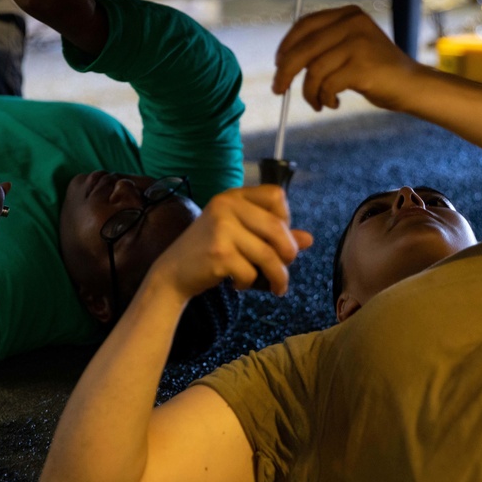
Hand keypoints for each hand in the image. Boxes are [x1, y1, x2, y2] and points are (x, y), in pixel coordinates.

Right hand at [150, 186, 313, 298]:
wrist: (172, 273)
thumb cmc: (208, 251)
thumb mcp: (240, 236)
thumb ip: (273, 235)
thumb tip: (309, 239)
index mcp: (233, 196)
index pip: (276, 196)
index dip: (285, 218)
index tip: (278, 238)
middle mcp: (227, 206)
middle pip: (277, 228)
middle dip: (288, 253)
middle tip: (285, 268)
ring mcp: (221, 228)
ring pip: (269, 255)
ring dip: (277, 276)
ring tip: (276, 286)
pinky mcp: (219, 253)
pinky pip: (251, 272)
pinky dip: (250, 283)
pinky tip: (239, 283)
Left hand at [272, 5, 422, 111]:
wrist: (411, 85)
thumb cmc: (377, 71)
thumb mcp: (351, 48)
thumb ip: (325, 46)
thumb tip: (284, 60)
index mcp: (349, 14)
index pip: (305, 24)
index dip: (286, 45)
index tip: (278, 64)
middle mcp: (353, 23)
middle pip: (303, 48)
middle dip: (285, 72)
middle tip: (278, 90)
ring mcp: (359, 44)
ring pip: (313, 71)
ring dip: (309, 93)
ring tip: (318, 102)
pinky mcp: (362, 67)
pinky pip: (327, 86)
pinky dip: (324, 99)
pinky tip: (333, 104)